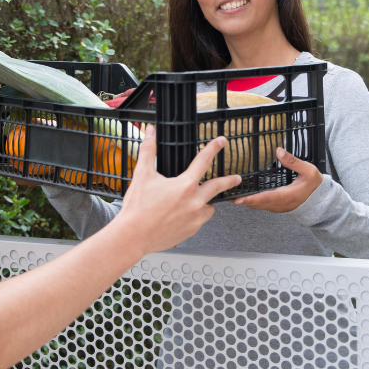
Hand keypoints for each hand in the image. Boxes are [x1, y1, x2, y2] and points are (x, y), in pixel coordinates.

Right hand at [115, 126, 241, 254]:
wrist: (133, 236)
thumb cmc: (137, 209)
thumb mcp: (142, 175)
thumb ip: (148, 151)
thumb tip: (150, 132)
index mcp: (185, 186)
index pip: (203, 161)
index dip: (213, 149)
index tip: (221, 142)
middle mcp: (194, 202)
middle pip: (217, 187)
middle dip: (228, 181)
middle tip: (236, 178)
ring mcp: (195, 219)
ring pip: (209, 207)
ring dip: (206, 202)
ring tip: (197, 200)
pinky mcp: (191, 231)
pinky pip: (200, 221)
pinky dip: (196, 216)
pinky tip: (184, 214)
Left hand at [231, 147, 322, 212]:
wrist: (320, 201)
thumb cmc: (314, 186)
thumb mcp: (308, 171)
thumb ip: (293, 161)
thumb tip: (279, 151)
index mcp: (285, 196)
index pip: (264, 198)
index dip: (250, 199)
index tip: (238, 198)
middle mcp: (278, 204)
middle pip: (256, 204)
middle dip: (241, 200)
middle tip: (225, 195)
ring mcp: (277, 206)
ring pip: (257, 206)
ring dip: (244, 201)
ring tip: (230, 195)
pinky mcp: (276, 206)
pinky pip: (261, 204)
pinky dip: (251, 201)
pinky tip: (244, 195)